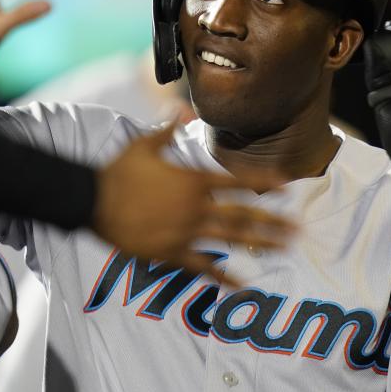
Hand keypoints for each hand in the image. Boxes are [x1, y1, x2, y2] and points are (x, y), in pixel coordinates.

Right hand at [94, 121, 294, 287]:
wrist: (90, 199)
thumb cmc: (118, 170)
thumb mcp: (145, 143)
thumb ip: (169, 127)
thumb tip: (181, 107)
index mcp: (194, 180)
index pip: (238, 180)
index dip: (266, 182)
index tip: (289, 186)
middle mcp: (196, 206)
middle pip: (243, 214)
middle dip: (274, 221)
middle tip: (299, 228)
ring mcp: (185, 231)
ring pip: (230, 238)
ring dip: (260, 243)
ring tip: (283, 249)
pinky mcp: (171, 252)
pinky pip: (202, 266)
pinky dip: (223, 276)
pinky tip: (242, 284)